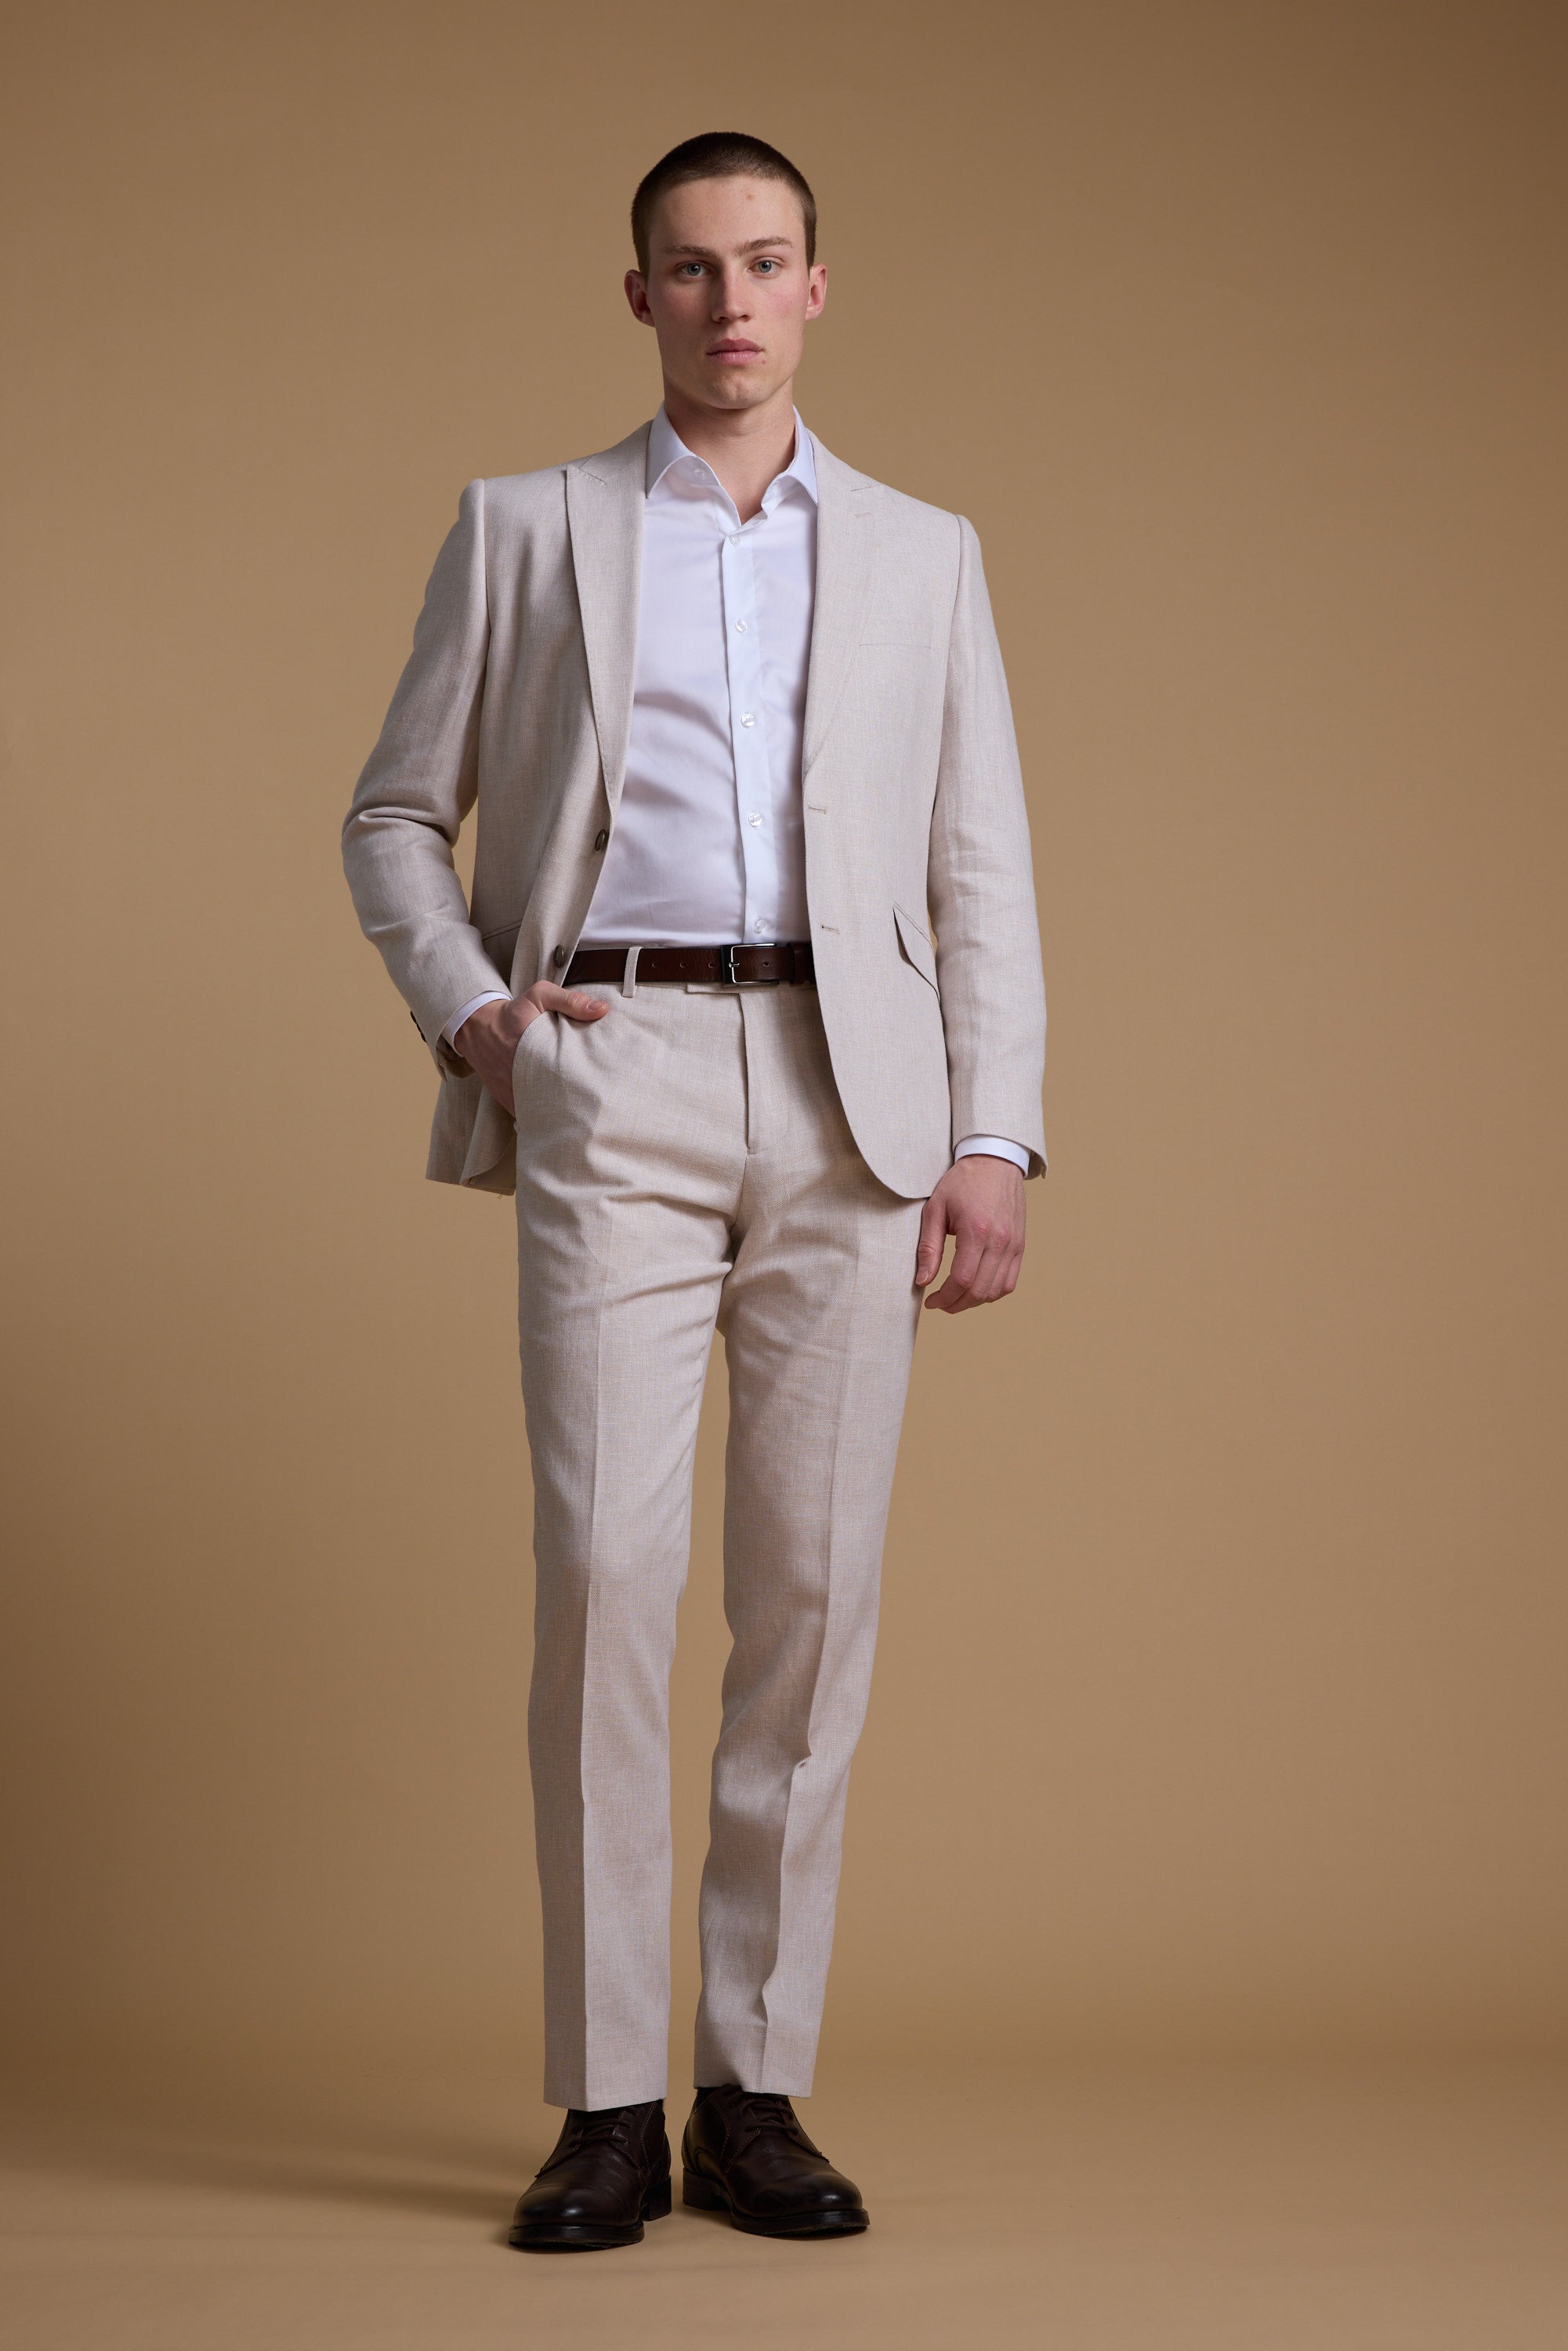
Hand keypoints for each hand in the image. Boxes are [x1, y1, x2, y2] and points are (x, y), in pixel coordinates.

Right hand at [452, 983, 608, 1114]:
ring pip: (543, 1113)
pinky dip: (544, 1118)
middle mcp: (521, 1075)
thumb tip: (603, 1010)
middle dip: (578, 1103)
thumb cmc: (513, 1012)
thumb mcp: (539, 996)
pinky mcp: (508, 1101)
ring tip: (584, 1115)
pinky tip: (561, 1118)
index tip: (601, 1084)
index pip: (566, 1073)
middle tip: (598, 1103)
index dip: (585, 1082)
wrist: (479, 1030)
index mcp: (533, 1048)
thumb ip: (570, 1001)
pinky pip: (529, 1116)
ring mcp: (513, 1091)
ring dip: (561, 1114)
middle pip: (557, 1100)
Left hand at [915, 1155, 1026, 1311]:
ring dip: (974, 1301)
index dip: (944, 1298)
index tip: (930, 1301)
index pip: (961, 1280)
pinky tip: (976, 1288)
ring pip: (996, 1291)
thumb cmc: (961, 1183)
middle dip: (956, 1304)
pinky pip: (1010, 1281)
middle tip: (940, 1303)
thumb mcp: (935, 1209)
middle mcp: (1000, 1240)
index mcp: (976, 1231)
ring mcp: (1014, 1244)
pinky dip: (992, 1292)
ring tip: (956, 1298)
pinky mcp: (1020, 1245)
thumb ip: (928, 1247)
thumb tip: (922, 1281)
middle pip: (980, 1290)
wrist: (994, 1162)